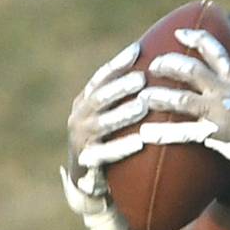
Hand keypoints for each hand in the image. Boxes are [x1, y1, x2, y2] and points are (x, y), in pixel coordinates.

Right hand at [62, 42, 147, 229]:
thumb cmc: (105, 140)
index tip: (138, 50)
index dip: (118, 63)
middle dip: (121, 87)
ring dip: (123, 114)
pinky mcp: (88, 160)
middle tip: (142, 78)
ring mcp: (82, 138)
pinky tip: (139, 143)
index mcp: (84, 101)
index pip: (101, 77)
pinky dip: (122, 147)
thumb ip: (120, 95)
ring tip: (143, 106)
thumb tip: (149, 65)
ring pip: (103, 123)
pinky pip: (106, 153)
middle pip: (100, 97)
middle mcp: (79, 116)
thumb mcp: (108, 115)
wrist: (87, 179)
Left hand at [142, 29, 229, 183]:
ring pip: (181, 98)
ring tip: (142, 97)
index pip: (215, 52)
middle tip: (153, 65)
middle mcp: (223, 92)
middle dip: (168, 64)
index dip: (196, 38)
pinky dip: (163, 133)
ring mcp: (216, 112)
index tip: (180, 32)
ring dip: (159, 96)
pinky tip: (146, 134)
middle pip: (190, 70)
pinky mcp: (212, 133)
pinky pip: (183, 132)